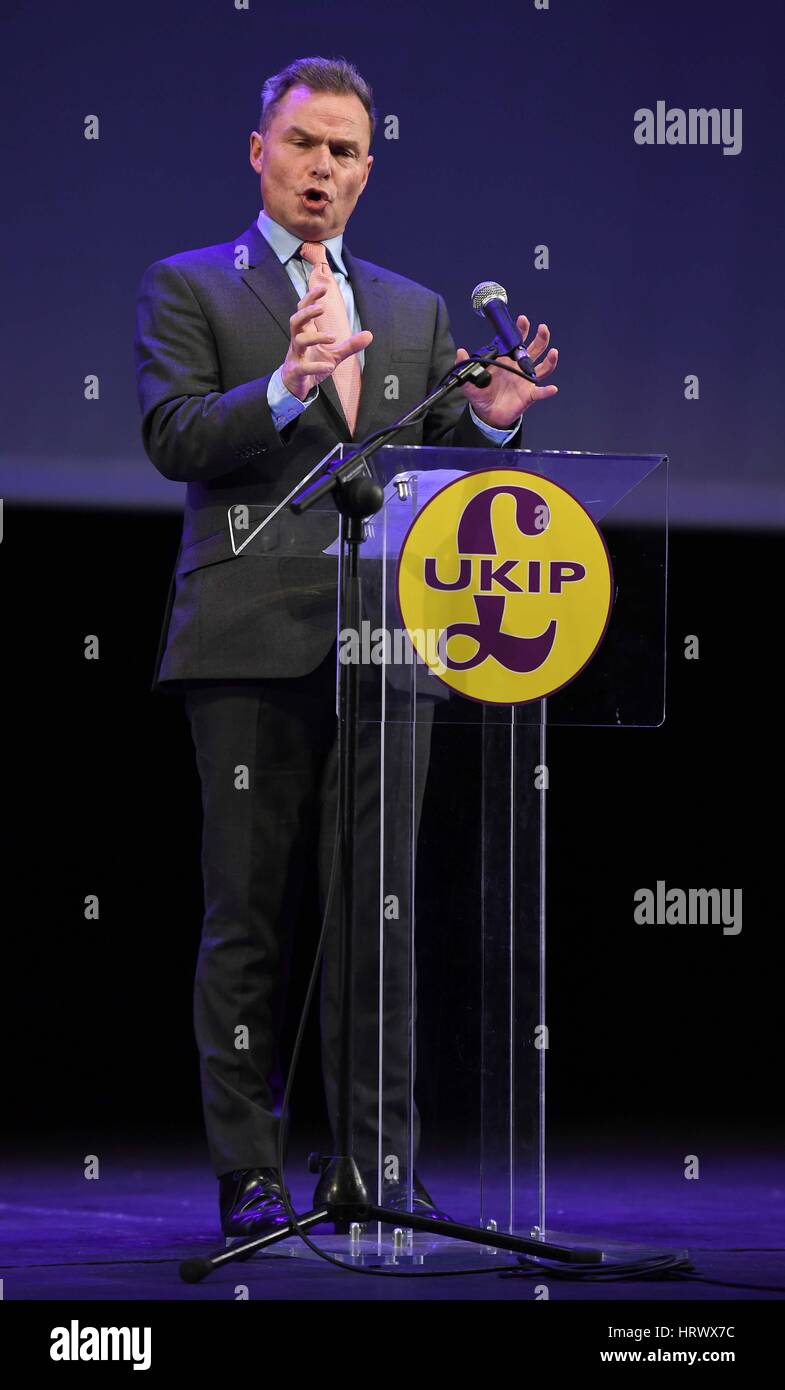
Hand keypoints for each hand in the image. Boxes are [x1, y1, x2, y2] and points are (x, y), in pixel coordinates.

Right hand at [281, 275, 372, 400]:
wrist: (296, 385)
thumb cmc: (312, 363)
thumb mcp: (334, 354)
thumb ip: (350, 345)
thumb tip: (370, 335)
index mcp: (306, 332)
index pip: (303, 310)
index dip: (311, 298)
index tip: (323, 288)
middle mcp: (298, 341)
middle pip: (296, 320)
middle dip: (307, 312)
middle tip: (322, 308)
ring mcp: (295, 356)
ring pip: (299, 341)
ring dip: (316, 337)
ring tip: (333, 337)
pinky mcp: (296, 372)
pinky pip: (304, 367)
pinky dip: (316, 366)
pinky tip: (329, 366)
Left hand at [456, 317, 557, 429]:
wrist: (487, 413)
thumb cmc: (482, 394)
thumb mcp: (470, 380)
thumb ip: (464, 365)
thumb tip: (460, 352)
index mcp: (507, 359)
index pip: (517, 341)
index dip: (521, 330)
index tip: (522, 320)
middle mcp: (519, 367)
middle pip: (535, 349)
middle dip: (540, 337)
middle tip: (542, 328)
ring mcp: (526, 380)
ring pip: (543, 366)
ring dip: (550, 359)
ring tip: (553, 352)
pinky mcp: (529, 394)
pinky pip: (541, 392)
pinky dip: (547, 391)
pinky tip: (552, 388)